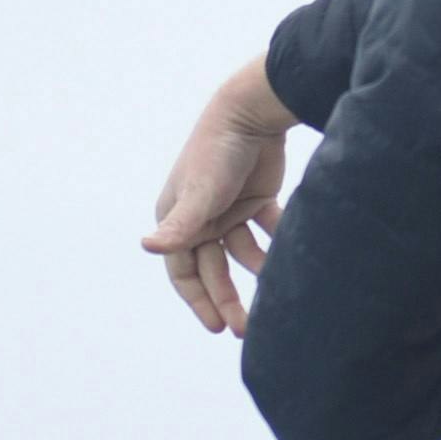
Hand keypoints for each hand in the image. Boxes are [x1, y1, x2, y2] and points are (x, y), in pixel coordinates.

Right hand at [143, 57, 294, 336]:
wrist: (251, 111)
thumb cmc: (217, 152)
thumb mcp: (199, 194)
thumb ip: (180, 226)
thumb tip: (147, 247)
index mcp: (177, 218)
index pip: (184, 272)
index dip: (199, 301)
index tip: (216, 327)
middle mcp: (200, 216)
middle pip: (214, 269)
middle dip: (227, 298)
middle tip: (244, 328)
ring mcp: (228, 208)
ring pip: (242, 254)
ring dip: (256, 270)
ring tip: (274, 286)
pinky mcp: (255, 198)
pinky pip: (266, 230)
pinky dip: (277, 243)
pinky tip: (292, 256)